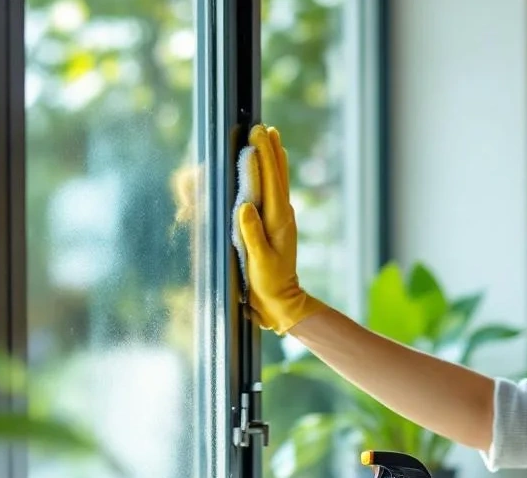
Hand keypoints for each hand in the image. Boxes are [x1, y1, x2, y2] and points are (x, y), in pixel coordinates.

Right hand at [235, 124, 326, 334]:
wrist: (282, 302)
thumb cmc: (268, 284)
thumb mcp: (259, 261)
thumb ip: (251, 234)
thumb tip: (244, 205)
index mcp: (277, 220)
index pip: (271, 181)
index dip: (264, 156)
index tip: (258, 133)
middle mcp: (281, 215)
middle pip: (277, 175)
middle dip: (270, 150)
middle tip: (264, 127)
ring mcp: (280, 219)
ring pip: (278, 182)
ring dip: (274, 159)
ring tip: (272, 138)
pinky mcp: (276, 225)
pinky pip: (274, 193)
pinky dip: (272, 176)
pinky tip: (270, 171)